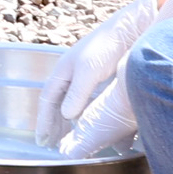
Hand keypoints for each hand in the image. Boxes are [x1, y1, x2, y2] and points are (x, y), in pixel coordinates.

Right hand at [52, 0, 160, 144]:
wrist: (130, 29)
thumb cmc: (107, 45)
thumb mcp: (89, 70)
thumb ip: (77, 93)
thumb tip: (66, 115)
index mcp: (63, 71)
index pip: (47, 100)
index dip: (44, 120)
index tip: (42, 140)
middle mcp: (72, 75)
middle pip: (57, 104)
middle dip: (53, 124)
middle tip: (52, 144)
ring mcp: (87, 78)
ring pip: (73, 104)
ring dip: (68, 123)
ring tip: (68, 139)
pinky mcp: (103, 81)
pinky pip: (89, 103)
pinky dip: (86, 117)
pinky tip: (92, 126)